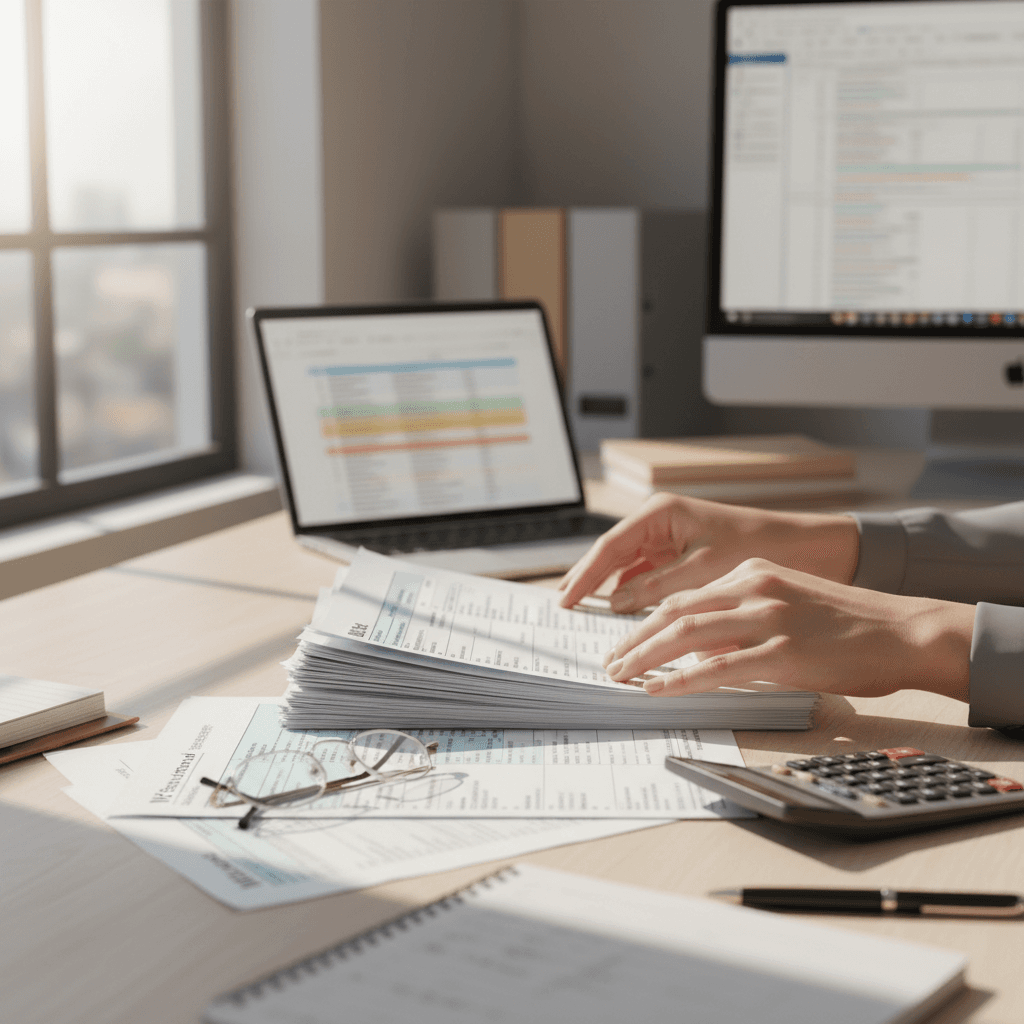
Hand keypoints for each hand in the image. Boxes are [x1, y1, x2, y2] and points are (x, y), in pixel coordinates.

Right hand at [558, 493, 859, 611]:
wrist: (809, 545)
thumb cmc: (759, 545)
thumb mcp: (705, 567)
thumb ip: (658, 585)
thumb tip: (618, 604)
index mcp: (662, 513)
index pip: (610, 546)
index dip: (584, 575)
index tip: (565, 599)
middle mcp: (660, 522)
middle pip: (611, 556)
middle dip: (588, 582)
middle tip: (563, 609)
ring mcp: (669, 540)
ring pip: (627, 568)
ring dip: (610, 592)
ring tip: (585, 617)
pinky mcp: (681, 557)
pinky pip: (647, 577)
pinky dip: (635, 597)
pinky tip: (625, 617)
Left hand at [601, 558, 974, 701]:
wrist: (904, 631)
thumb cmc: (849, 625)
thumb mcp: (786, 603)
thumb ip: (740, 618)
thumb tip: (698, 648)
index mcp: (752, 573)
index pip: (683, 596)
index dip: (645, 621)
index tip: (623, 642)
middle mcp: (754, 587)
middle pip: (674, 611)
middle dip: (633, 639)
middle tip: (610, 662)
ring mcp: (768, 618)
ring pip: (686, 634)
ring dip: (644, 657)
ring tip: (620, 676)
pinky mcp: (784, 653)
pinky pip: (718, 668)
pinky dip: (680, 679)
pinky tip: (658, 690)